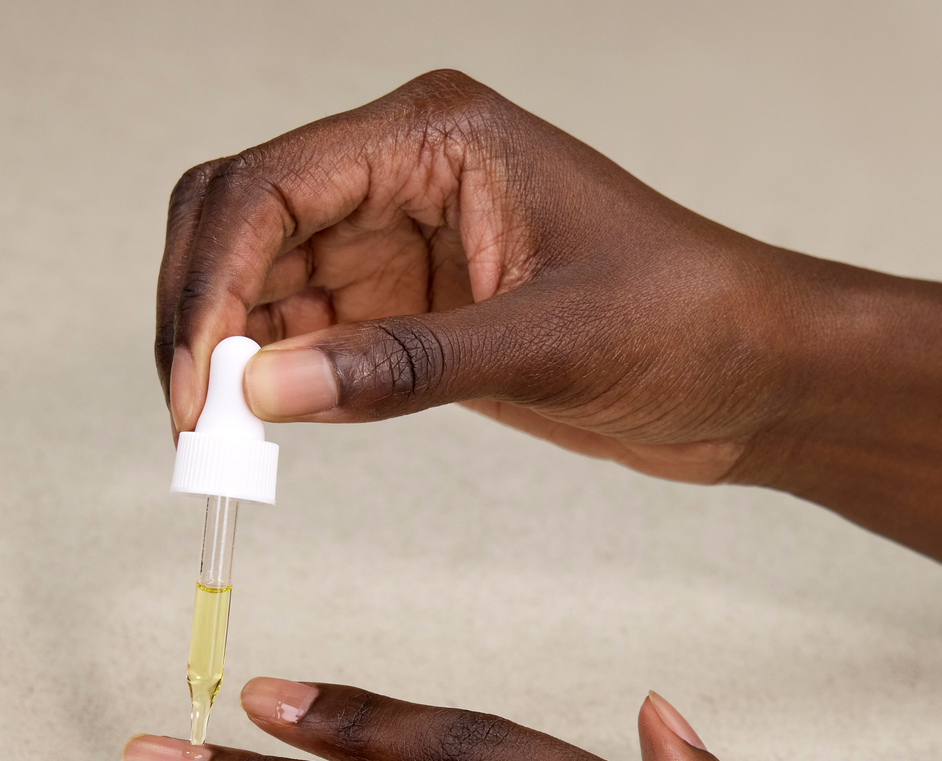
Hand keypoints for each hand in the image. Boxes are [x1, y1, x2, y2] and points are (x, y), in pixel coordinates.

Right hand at [156, 68, 806, 482]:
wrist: (749, 371)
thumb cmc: (686, 317)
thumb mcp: (549, 343)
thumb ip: (404, 366)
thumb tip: (264, 391)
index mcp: (434, 135)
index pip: (270, 185)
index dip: (210, 283)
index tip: (195, 385)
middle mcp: (402, 175)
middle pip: (242, 220)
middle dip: (199, 312)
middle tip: (192, 418)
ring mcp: (399, 242)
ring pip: (261, 282)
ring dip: (228, 355)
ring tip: (222, 443)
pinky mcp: (407, 307)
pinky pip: (308, 336)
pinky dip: (275, 383)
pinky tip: (270, 431)